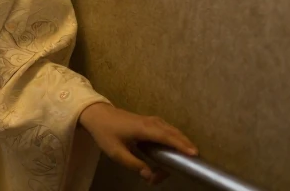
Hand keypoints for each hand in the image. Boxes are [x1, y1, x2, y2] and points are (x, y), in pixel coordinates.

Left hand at [78, 102, 197, 184]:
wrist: (97, 114)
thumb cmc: (105, 132)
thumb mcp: (116, 152)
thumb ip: (133, 164)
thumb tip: (149, 175)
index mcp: (143, 129)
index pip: (166, 137)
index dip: (180, 145)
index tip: (193, 153)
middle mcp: (150, 122)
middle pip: (173, 132)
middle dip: (184, 145)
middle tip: (193, 158)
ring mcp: (150, 120)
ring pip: (171, 129)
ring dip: (180, 141)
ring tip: (187, 154)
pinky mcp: (149, 121)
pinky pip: (166, 128)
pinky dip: (174, 136)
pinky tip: (175, 144)